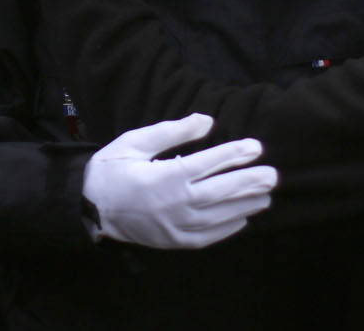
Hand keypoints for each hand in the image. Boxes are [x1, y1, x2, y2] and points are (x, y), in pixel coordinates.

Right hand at [82, 113, 277, 249]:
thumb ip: (171, 132)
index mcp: (163, 177)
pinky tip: (243, 218)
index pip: (207, 164)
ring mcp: (174, 227)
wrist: (90, 208)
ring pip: (218, 217)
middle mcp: (173, 204)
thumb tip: (207, 121)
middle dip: (249, 182)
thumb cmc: (112, 169)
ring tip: (266, 196)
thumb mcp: (134, 142)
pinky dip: (227, 229)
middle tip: (274, 175)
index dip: (233, 155)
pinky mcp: (173, 241)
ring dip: (244, 206)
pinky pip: (206, 237)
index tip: (255, 146)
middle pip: (219, 193)